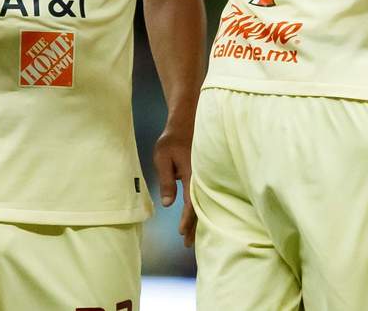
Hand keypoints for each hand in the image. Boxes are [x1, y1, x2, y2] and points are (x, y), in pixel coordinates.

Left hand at [153, 124, 195, 247]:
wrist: (188, 121)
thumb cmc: (172, 140)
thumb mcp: (162, 158)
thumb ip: (165, 179)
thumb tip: (169, 203)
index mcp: (193, 174)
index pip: (191, 202)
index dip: (186, 219)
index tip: (181, 233)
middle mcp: (202, 177)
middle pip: (201, 206)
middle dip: (194, 226)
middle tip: (188, 244)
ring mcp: (205, 175)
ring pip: (204, 201)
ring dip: (199, 219)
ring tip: (193, 236)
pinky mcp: (204, 173)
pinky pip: (204, 194)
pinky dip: (202, 207)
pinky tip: (200, 216)